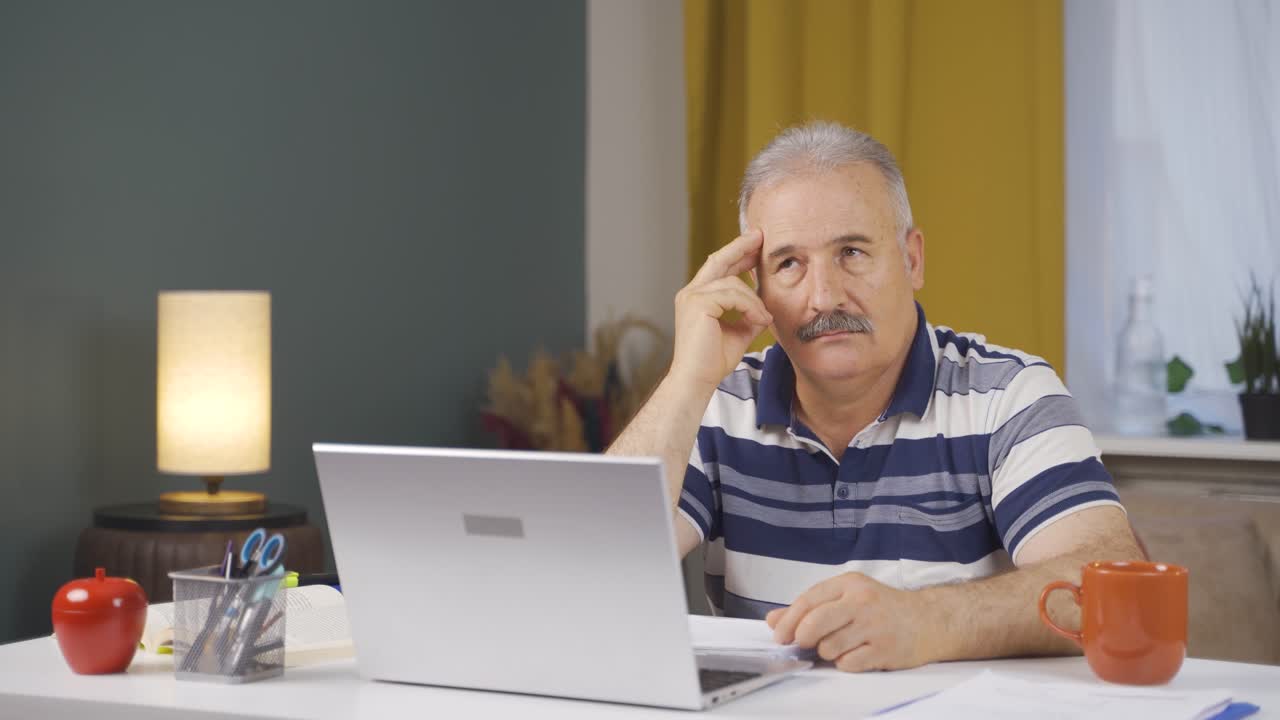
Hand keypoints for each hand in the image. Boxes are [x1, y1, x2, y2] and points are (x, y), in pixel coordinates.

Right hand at [669, 229, 772, 388]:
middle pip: (719, 260)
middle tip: (760, 236)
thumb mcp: (738, 332)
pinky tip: (759, 319)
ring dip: (754, 299)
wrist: (696, 380)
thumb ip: (749, 315)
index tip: (755, 244)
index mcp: (697, 298)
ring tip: (764, 317)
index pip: (719, 268)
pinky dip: (750, 306)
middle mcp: (691, 293)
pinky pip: (733, 295)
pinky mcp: (698, 303)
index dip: (737, 254)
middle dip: (742, 247)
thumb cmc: (713, 361)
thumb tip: (765, 308)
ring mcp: (692, 296)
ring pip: (733, 283)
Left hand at [765, 572, 934, 672]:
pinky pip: (848, 664)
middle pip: (815, 623)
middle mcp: (862, 602)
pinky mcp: (885, 650)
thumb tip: (774, 620)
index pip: (809, 600)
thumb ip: (810, 607)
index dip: (788, 620)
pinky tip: (855, 654)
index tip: (779, 635)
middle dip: (801, 637)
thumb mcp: (847, 597)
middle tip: (801, 643)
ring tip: (839, 646)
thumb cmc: (883, 608)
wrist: (929, 620)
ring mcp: (874, 626)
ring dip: (827, 652)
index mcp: (850, 584)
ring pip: (829, 647)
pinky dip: (845, 663)